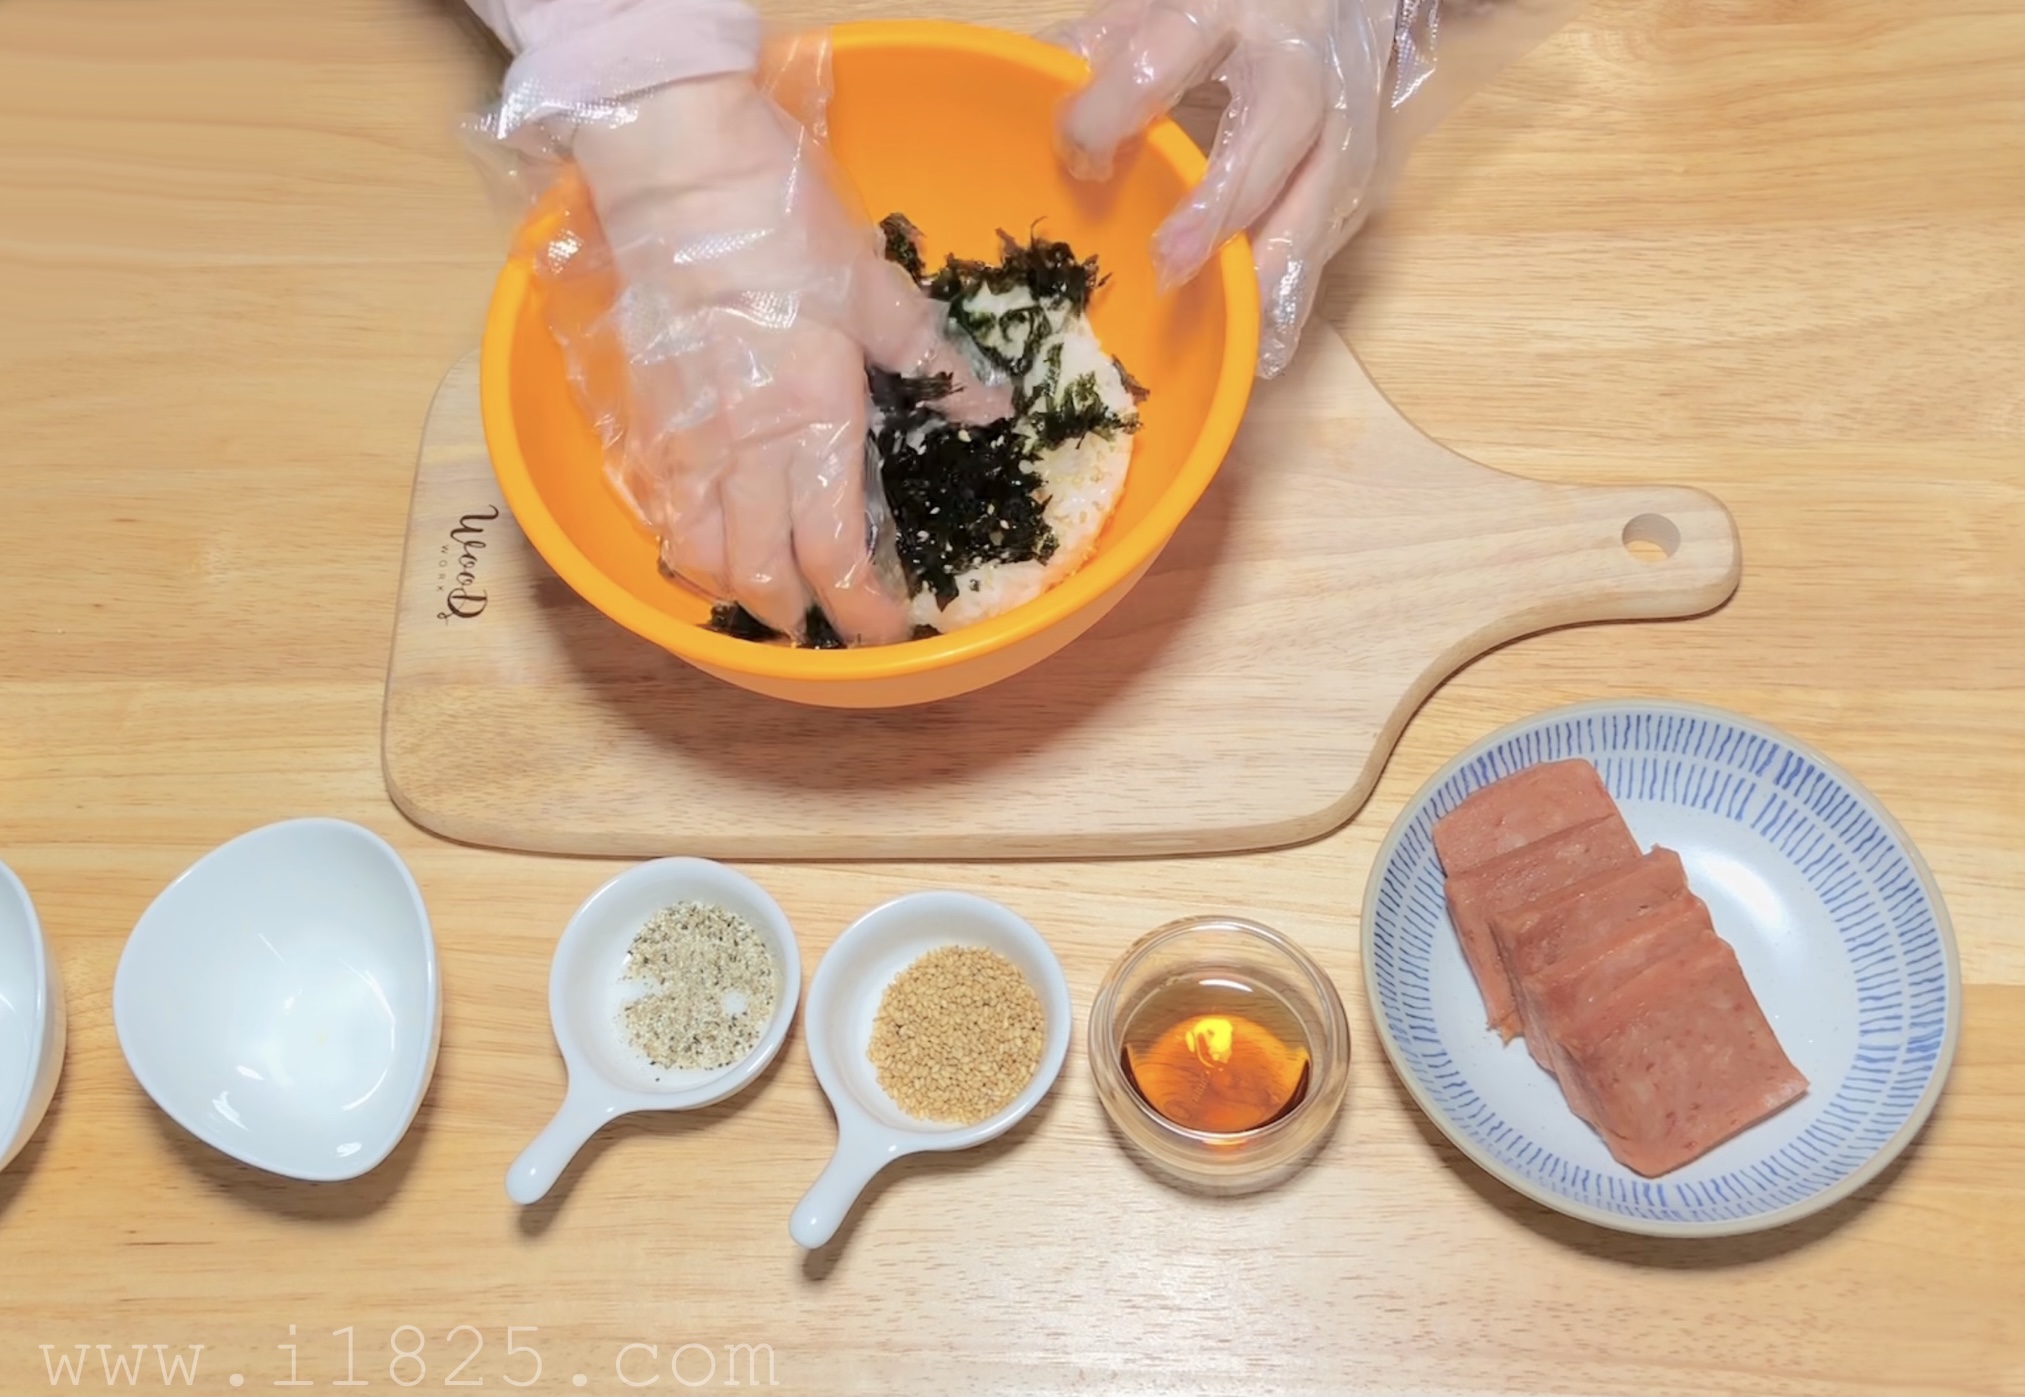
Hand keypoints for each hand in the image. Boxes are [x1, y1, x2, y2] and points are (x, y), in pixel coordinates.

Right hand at [569, 72, 1007, 644]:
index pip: (833, 554)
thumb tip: (990, 405)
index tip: (886, 629)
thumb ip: (933, 358)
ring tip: (768, 593)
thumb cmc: (785, 220)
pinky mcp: (646, 413)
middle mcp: (746, 449)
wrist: (678, 168)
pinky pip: (663, 508)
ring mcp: (687, 437)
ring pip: (701, 555)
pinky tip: (712, 538)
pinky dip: (689, 544)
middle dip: (797, 616)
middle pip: (761, 576)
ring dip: (737, 589)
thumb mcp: (877, 287)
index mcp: (813, 422)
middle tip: (827, 624)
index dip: (861, 609)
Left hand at [1055, 0, 1399, 376]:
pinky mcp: (1362, 171)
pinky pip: (1334, 236)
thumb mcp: (1162, 6)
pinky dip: (1298, 293)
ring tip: (1241, 337)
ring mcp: (1343, 120)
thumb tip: (1029, 91)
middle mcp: (1294, 66)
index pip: (1169, 54)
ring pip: (1322, 193)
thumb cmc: (1229, 9)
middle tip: (1171, 264)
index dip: (1118, 104)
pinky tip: (1266, 345)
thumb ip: (1099, 46)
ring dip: (1278, 270)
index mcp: (1226, 12)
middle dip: (1226, 199)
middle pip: (1273, 127)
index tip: (1079, 154)